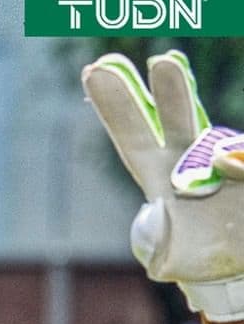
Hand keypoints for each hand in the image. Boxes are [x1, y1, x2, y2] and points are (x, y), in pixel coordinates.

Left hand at [81, 50, 243, 321]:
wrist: (240, 263)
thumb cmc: (201, 257)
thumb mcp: (174, 258)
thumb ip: (174, 236)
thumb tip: (220, 167)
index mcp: (160, 178)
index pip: (133, 138)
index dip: (116, 106)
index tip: (94, 70)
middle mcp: (193, 162)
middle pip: (178, 120)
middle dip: (170, 91)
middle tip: (161, 60)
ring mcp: (227, 163)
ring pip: (222, 143)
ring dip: (214, 121)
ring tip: (199, 93)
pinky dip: (242, 168)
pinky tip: (231, 172)